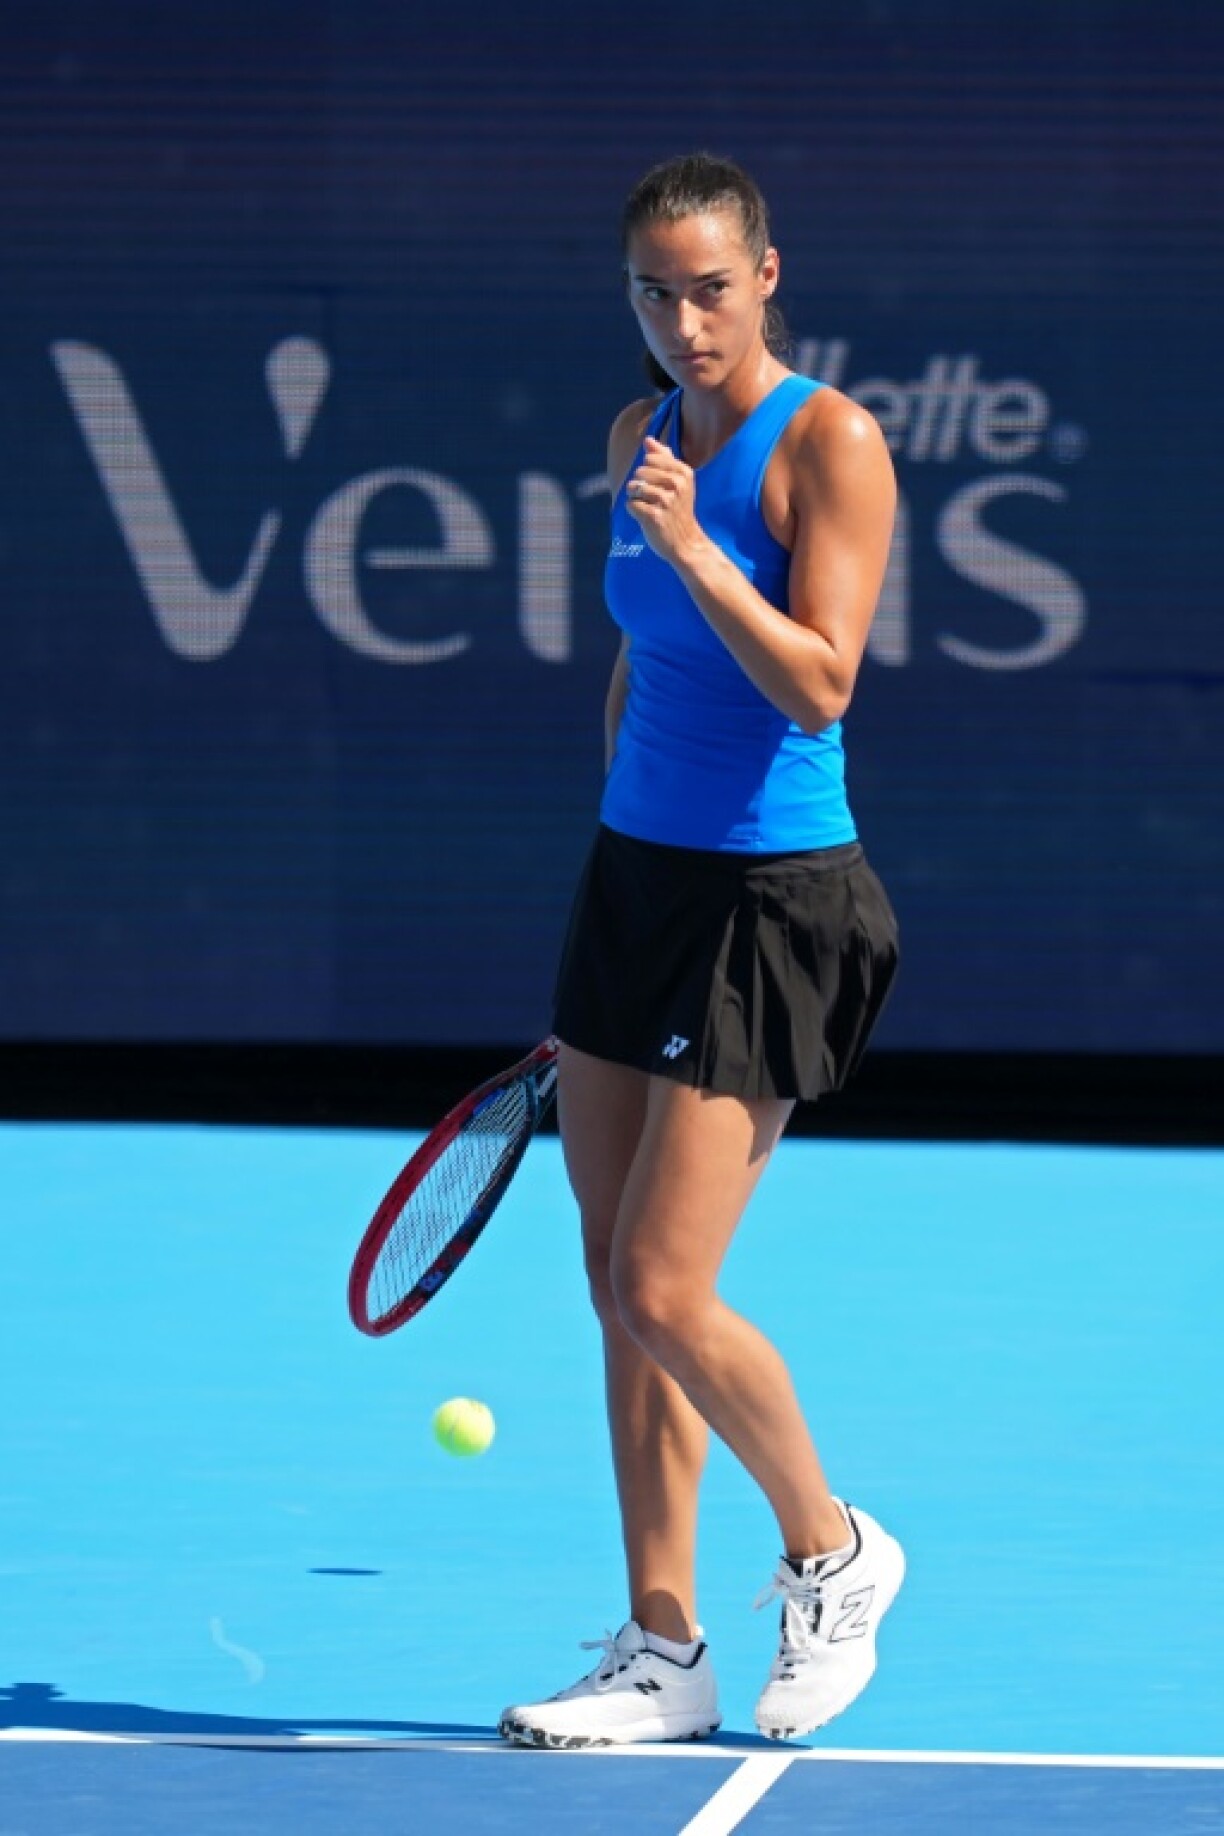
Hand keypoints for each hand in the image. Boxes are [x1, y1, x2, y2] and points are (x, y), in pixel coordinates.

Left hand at [624, 436, 706, 567]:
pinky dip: (633, 511)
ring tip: (649, 508)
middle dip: (640, 485)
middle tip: (653, 500)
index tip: (659, 485)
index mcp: (683, 472)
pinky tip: (646, 518)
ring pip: (633, 487)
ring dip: (636, 498)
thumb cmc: (679, 510)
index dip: (648, 471)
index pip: (650, 458)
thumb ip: (664, 458)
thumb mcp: (678, 481)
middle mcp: (676, 484)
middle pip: (639, 471)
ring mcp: (665, 500)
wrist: (686, 542)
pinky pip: (630, 504)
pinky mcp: (654, 516)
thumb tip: (648, 440)